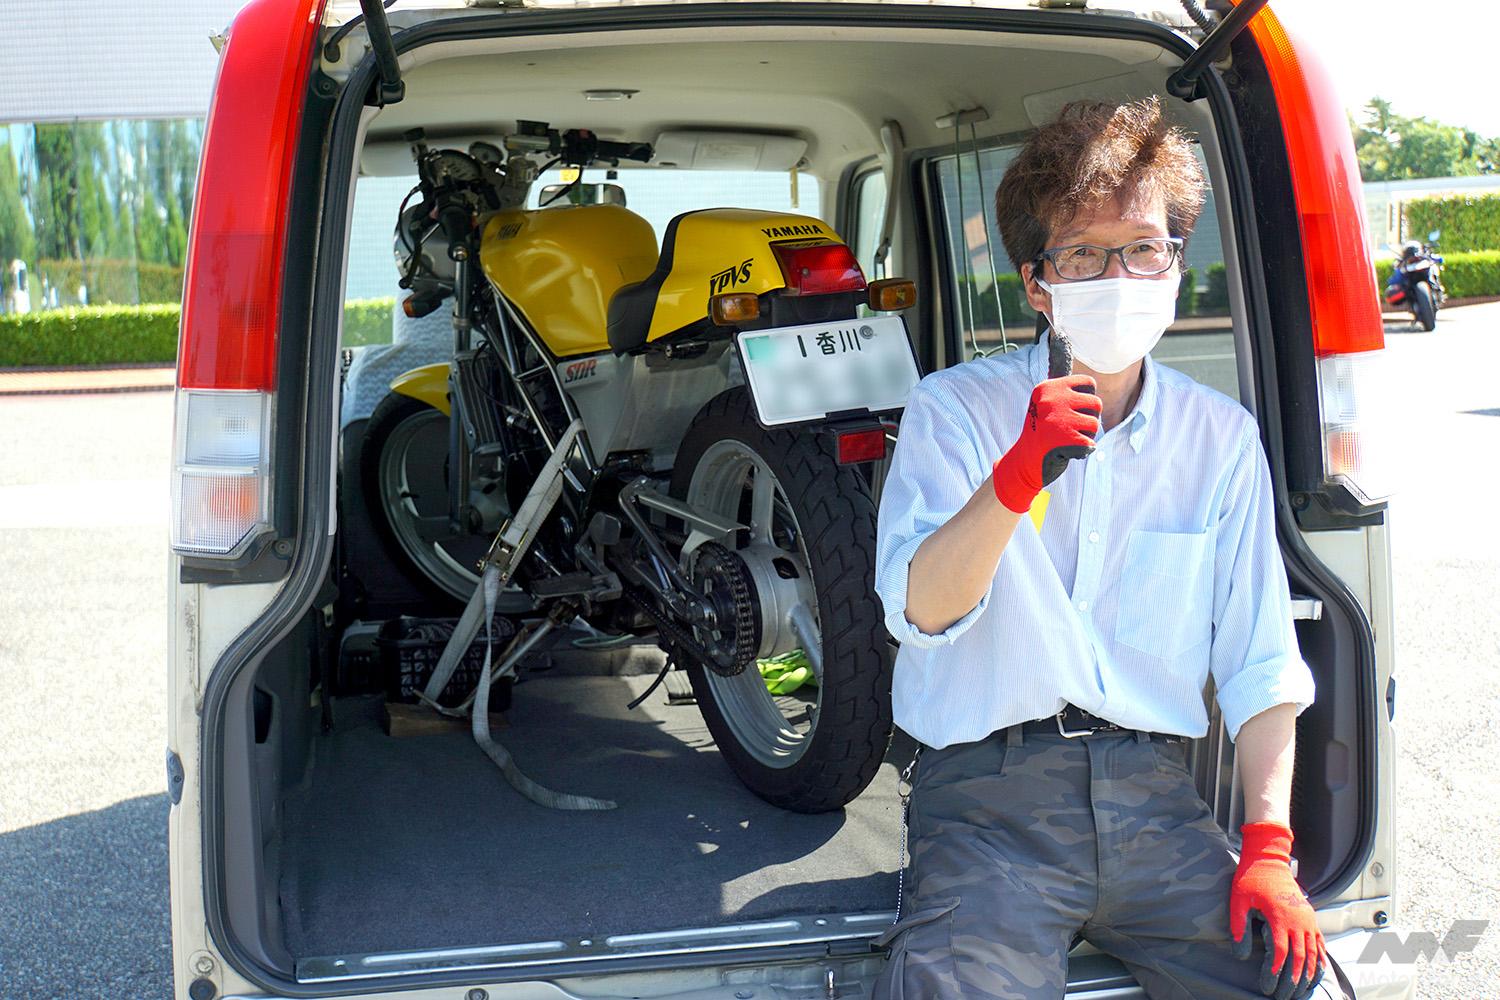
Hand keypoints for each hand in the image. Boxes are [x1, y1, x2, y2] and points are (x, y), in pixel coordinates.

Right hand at [990, 375, 1100, 512]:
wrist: (1024, 462)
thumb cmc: (1042, 433)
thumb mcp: (1047, 406)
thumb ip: (1065, 392)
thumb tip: (1085, 380)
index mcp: (1048, 388)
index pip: (1088, 383)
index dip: (1088, 400)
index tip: (1076, 410)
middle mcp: (1052, 400)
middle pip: (1096, 403)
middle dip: (1089, 419)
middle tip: (1071, 429)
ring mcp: (1057, 419)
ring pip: (1095, 424)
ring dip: (1086, 436)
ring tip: (1068, 440)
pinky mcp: (1064, 439)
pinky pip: (1090, 443)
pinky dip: (1083, 451)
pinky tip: (1067, 452)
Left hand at [1230, 821, 1327, 999]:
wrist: (1269, 859)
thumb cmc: (1250, 878)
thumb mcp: (1238, 901)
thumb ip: (1239, 928)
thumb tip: (1241, 956)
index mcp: (1280, 917)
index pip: (1281, 953)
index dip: (1275, 972)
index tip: (1267, 987)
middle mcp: (1299, 921)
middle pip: (1300, 959)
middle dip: (1292, 981)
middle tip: (1282, 997)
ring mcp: (1308, 920)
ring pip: (1313, 955)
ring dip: (1307, 976)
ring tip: (1298, 993)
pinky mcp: (1311, 918)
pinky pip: (1320, 944)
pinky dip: (1320, 962)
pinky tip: (1316, 975)